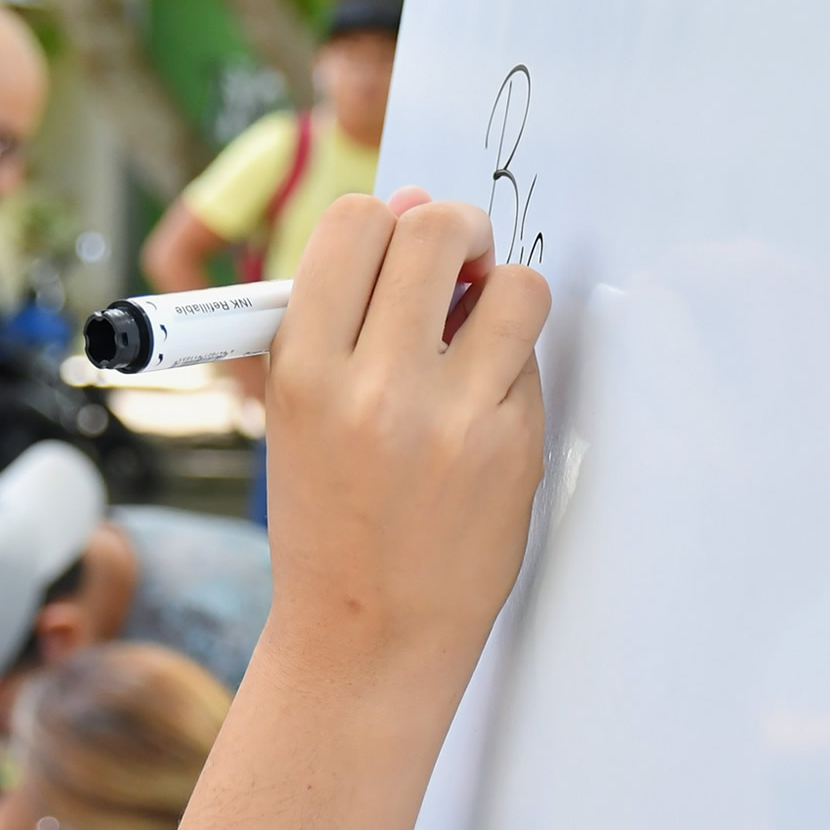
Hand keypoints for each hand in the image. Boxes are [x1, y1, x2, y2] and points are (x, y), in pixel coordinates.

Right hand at [262, 190, 548, 687]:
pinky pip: (531, 359)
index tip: (396, 242)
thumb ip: (344, 306)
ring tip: (480, 323)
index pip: (354, 225)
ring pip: (516, 285)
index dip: (384, 218)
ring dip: (503, 289)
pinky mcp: (513, 447)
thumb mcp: (298, 406)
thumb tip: (413, 201)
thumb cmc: (326, 511)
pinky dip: (512, 362)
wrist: (367, 628)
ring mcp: (453, 419)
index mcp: (303, 370)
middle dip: (456, 228)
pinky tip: (483, 401)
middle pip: (436, 232)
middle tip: (457, 257)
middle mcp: (376, 387)